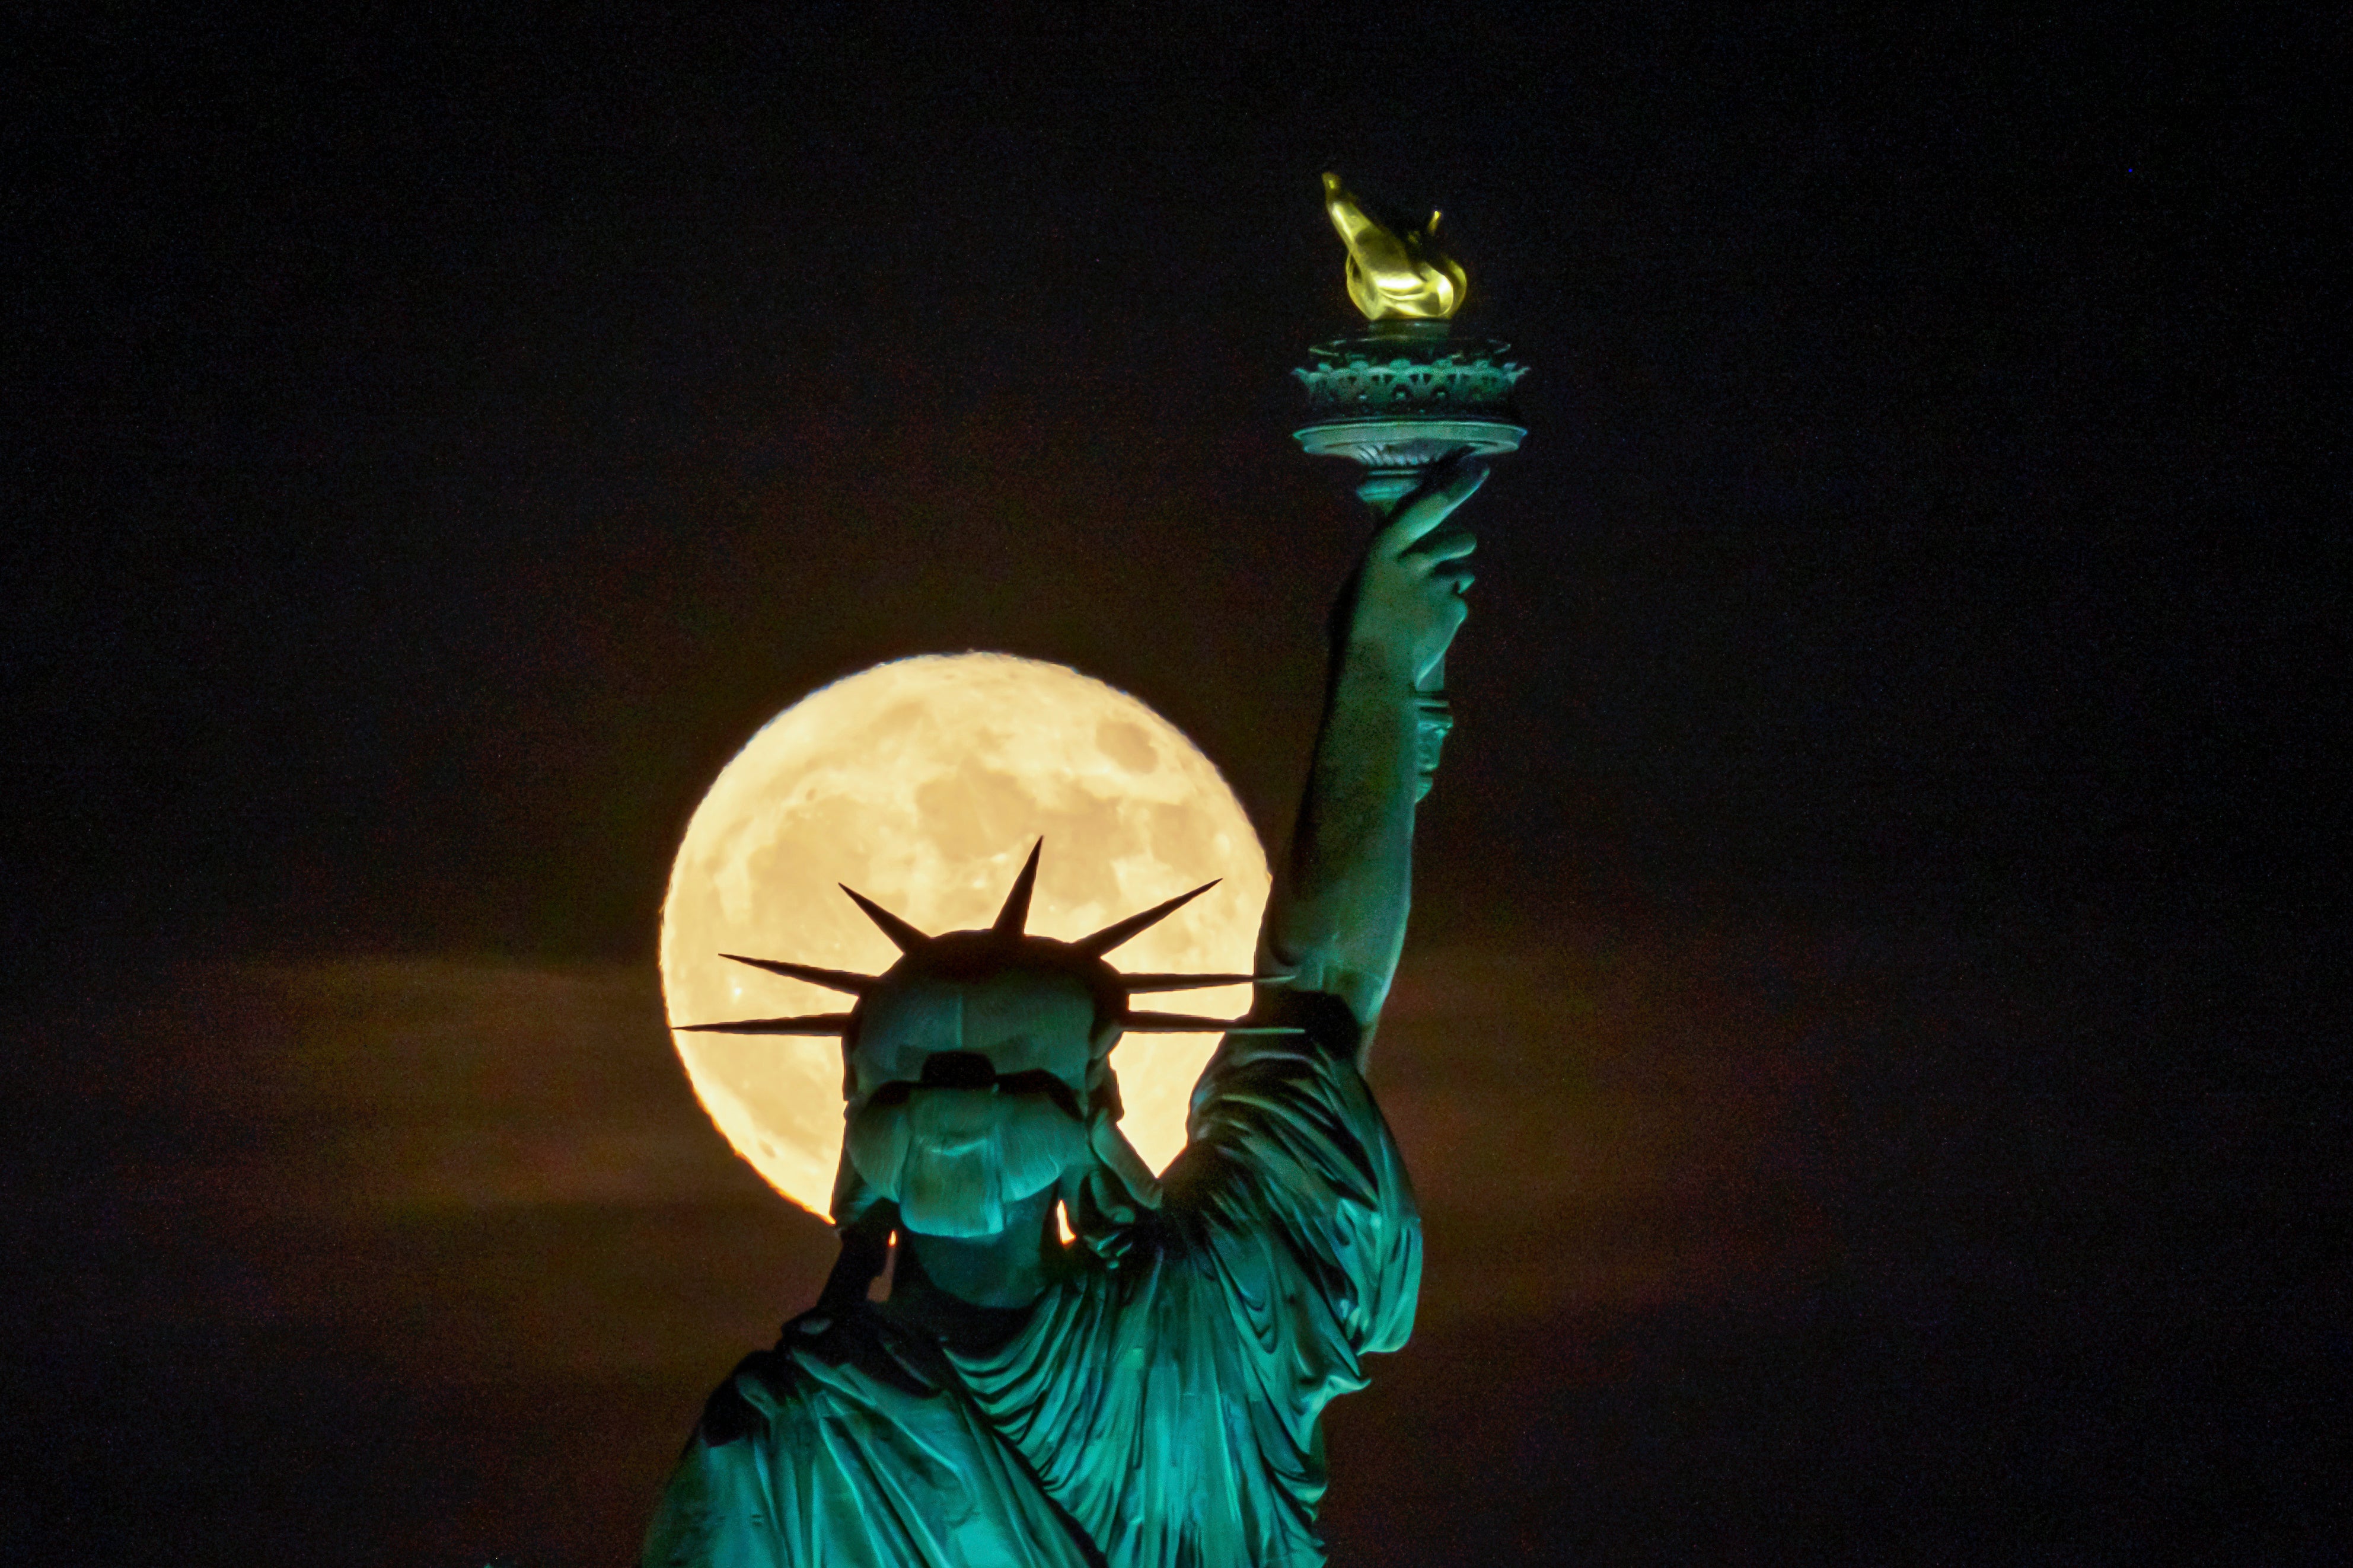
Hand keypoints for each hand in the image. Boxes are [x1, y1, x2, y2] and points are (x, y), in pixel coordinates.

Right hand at [1342, 452, 1485, 689]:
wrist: (1375, 667)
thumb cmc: (1358, 626)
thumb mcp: (1365, 581)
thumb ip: (1393, 560)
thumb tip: (1416, 547)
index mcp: (1386, 547)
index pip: (1427, 506)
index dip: (1455, 486)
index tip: (1476, 469)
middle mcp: (1416, 559)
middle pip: (1460, 539)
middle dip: (1458, 548)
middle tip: (1444, 565)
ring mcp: (1438, 584)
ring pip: (1462, 572)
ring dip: (1451, 583)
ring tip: (1425, 606)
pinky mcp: (1454, 608)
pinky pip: (1459, 603)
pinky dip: (1447, 614)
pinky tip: (1427, 629)